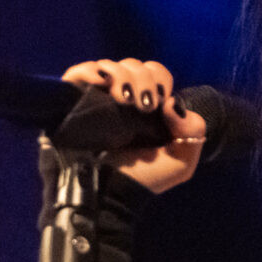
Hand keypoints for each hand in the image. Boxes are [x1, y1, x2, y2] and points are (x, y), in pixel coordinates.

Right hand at [61, 57, 206, 192]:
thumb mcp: (180, 162)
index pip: (152, 72)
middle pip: (131, 65)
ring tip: (121, 99)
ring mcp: (94, 100)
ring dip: (118, 75)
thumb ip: (192, 132)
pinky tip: (98, 83)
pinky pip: (74, 74)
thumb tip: (173, 103)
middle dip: (141, 79)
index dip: (158, 78)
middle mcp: (118, 99)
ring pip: (106, 66)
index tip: (159, 101)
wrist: (108, 196)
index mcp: (144, 107)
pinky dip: (86, 71)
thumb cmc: (141, 181)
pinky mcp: (69, 104)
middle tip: (143, 105)